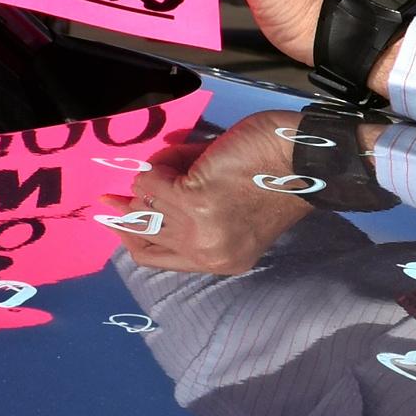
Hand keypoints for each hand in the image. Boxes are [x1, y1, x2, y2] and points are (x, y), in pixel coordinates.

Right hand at [115, 111, 332, 277]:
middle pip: (142, 235)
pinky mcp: (193, 199)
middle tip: (110, 196)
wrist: (304, 156)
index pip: (156, 258)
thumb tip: (144, 187)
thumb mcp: (230, 203)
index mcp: (221, 259)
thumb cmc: (275, 173)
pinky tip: (186, 156)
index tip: (114, 218)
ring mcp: (198, 228)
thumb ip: (189, 204)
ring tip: (180, 163)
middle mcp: (207, 251)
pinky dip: (162, 163)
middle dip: (125, 211)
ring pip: (144, 203)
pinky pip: (152, 178)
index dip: (131, 237)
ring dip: (153, 180)